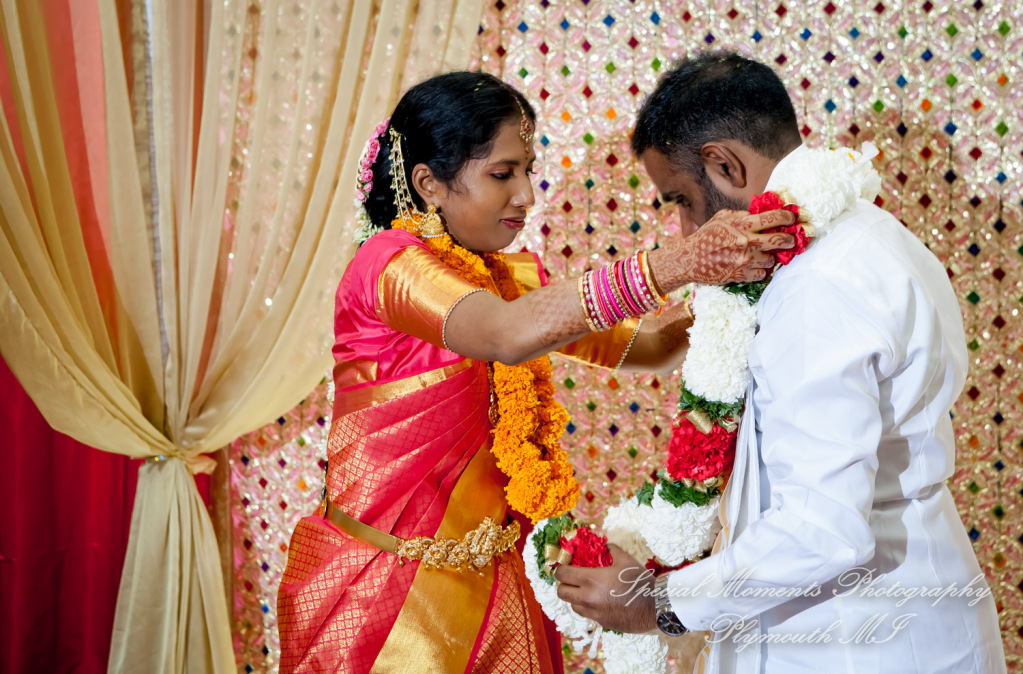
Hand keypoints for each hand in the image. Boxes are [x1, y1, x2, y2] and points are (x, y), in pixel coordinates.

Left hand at [554, 544, 658, 633]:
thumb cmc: (640, 581)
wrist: (655, 607)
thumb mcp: (626, 560)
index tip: (565, 566)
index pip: (562, 575)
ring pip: (572, 605)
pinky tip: (599, 600)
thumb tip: (606, 545)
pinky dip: (587, 607)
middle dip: (563, 584)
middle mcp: (588, 598)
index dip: (560, 569)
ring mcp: (593, 612)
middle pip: (561, 592)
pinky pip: (586, 614)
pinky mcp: (601, 622)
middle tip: (572, 579)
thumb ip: (612, 550)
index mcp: (591, 580)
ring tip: (586, 590)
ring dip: (575, 597)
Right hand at [652, 208, 797, 286]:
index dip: (789, 217)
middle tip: (790, 240)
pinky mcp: (740, 275)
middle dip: (790, 240)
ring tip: (761, 255)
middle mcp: (746, 241)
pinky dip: (760, 271)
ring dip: (770, 257)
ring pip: (771, 260)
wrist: (689, 259)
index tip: (793, 218)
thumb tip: (760, 214)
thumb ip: (742, 215)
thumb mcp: (722, 217)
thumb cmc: (705, 236)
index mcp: (742, 224)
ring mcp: (744, 260)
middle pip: (780, 240)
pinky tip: (753, 267)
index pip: (774, 217)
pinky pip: (762, 274)